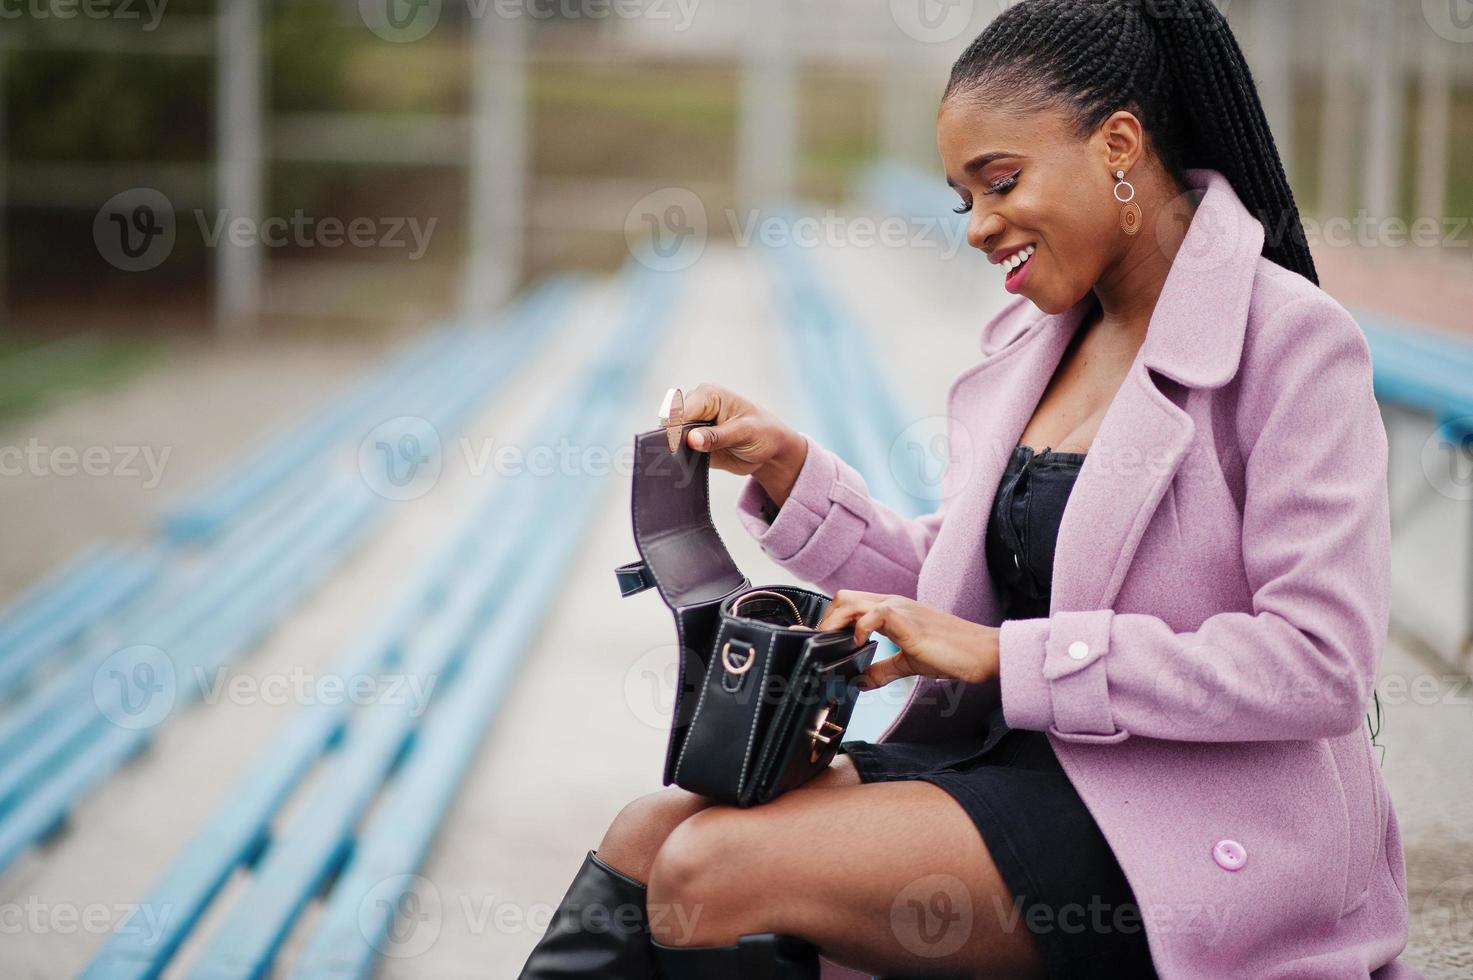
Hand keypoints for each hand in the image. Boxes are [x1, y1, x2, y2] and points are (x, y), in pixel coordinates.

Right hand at [680, 383, 805, 505]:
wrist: (771, 451)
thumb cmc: (764, 432)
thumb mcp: (745, 432)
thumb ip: (717, 436)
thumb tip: (691, 439)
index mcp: (708, 395)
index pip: (682, 410)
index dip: (677, 428)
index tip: (681, 445)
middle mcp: (697, 408)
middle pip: (672, 423)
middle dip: (674, 441)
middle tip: (684, 456)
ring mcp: (693, 426)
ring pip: (671, 439)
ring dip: (676, 452)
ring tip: (687, 462)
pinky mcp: (693, 444)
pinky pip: (679, 453)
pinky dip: (680, 461)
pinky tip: (686, 468)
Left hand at [814, 591, 999, 689]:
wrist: (982, 652)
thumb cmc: (952, 653)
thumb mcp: (909, 663)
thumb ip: (883, 670)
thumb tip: (859, 681)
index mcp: (892, 610)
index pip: (850, 604)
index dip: (830, 621)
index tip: (820, 643)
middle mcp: (893, 603)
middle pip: (844, 598)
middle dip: (825, 621)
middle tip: (820, 646)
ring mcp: (900, 608)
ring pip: (852, 601)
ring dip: (834, 623)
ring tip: (831, 645)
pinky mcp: (909, 620)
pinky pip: (875, 614)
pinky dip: (860, 628)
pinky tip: (860, 644)